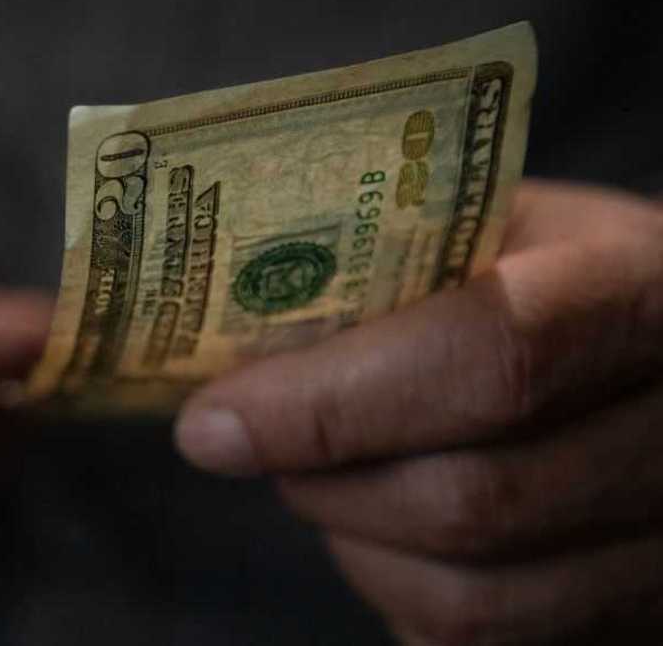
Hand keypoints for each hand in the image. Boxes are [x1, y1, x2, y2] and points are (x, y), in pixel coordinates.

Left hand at [175, 181, 662, 643]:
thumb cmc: (563, 274)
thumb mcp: (503, 226)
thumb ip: (389, 268)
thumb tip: (231, 342)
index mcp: (647, 292)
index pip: (489, 357)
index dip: (331, 402)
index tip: (212, 422)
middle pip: (470, 500)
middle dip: (322, 479)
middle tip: (251, 439)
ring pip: (472, 599)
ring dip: (356, 545)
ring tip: (324, 478)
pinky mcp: (642, 619)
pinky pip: (483, 644)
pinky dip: (401, 593)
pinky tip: (391, 530)